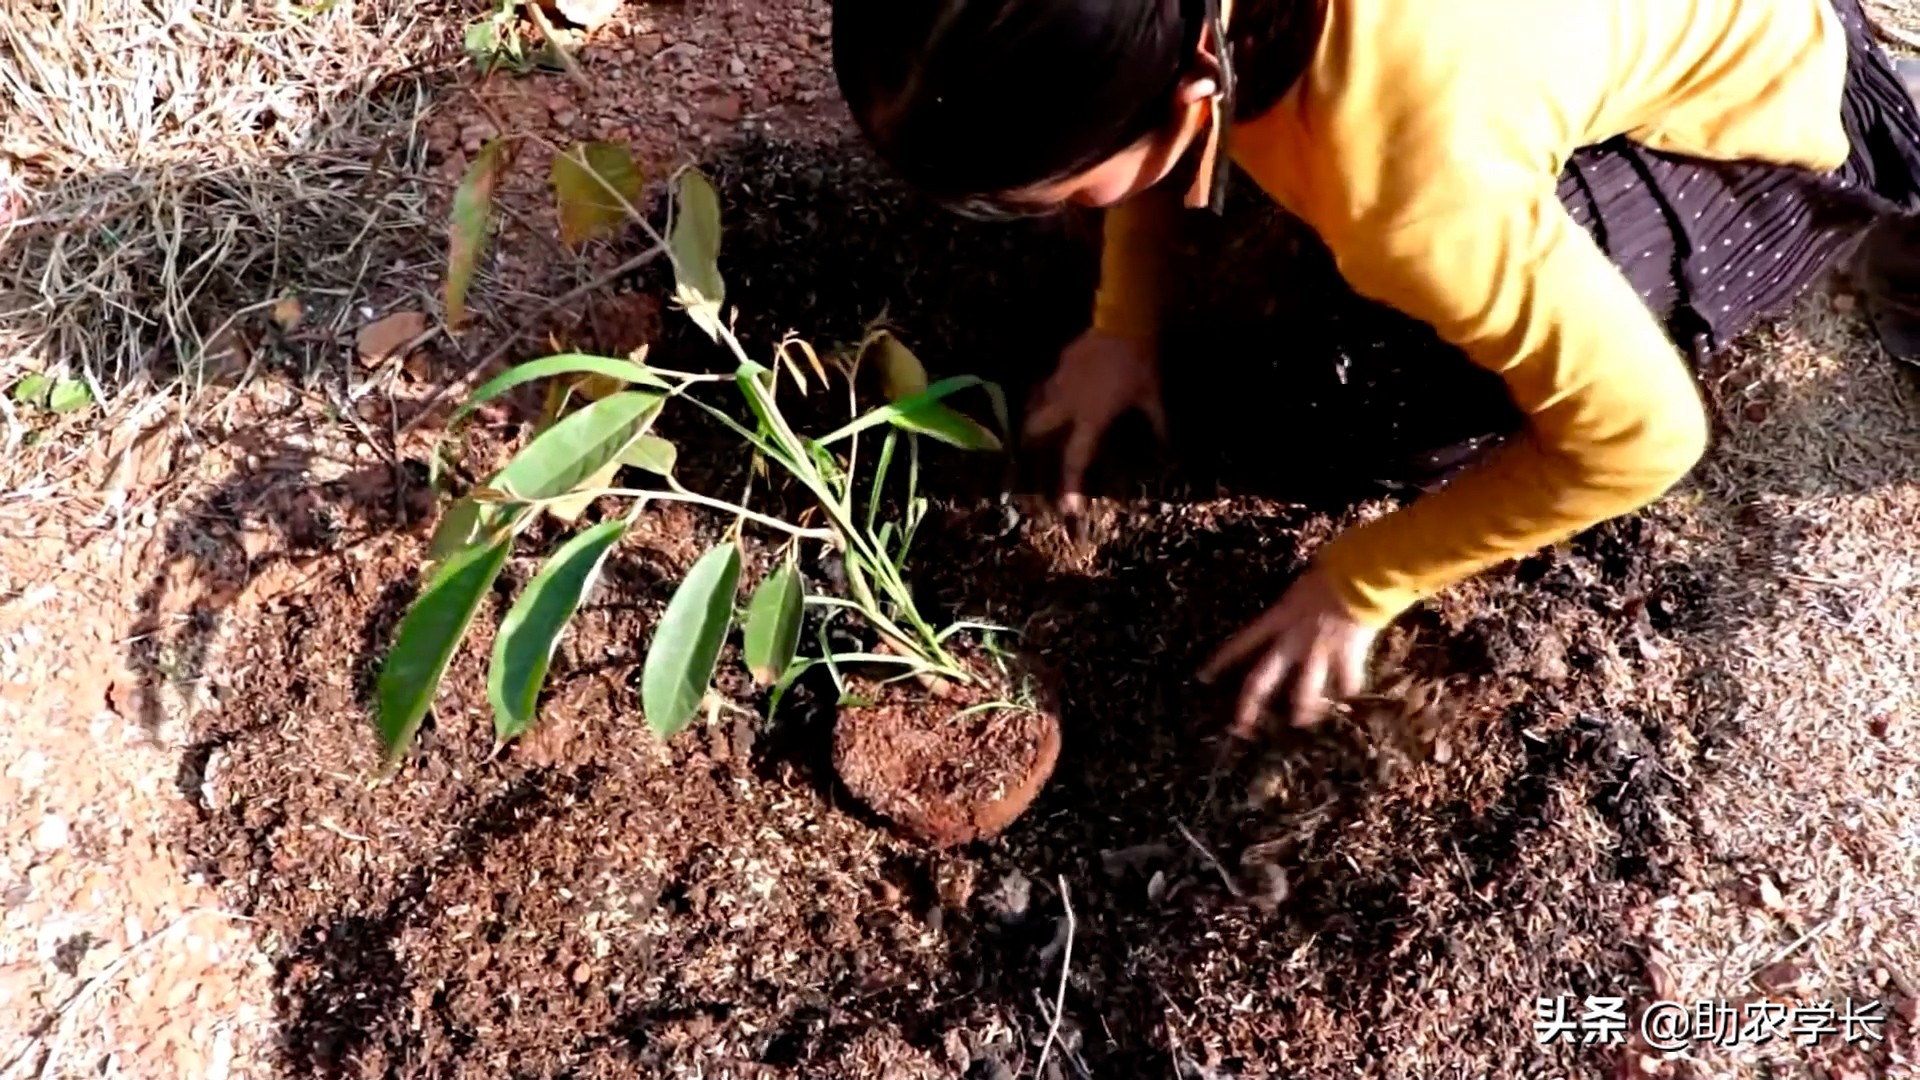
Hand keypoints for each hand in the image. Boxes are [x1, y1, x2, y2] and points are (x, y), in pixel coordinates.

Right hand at [1023, 330, 1166, 512]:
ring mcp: (1061, 379)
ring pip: (1038, 402)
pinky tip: (1064, 384)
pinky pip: (1052, 379)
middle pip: (1037, 428)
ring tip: (1041, 418)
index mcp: (1091, 418)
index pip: (1076, 459)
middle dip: (1032, 441)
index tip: (1066, 508)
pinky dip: (1055, 387)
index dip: (1071, 486)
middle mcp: (1068, 403)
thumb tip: (1168, 446)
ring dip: (1038, 413)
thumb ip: (1158, 423)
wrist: (1125, 319)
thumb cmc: (1140, 363)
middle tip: (1031, 450)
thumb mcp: (1152, 396)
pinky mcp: (1062, 360)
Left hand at [1198, 569, 1377, 733]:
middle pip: (1262, 679)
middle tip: (1240, 728)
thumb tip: (1292, 608)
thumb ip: (1292, 607)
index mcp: (1278, 618)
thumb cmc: (1330, 573)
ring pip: (1304, 693)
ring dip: (1302, 711)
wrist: (1358, 577)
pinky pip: (1346, 683)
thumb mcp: (1300, 589)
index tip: (1202, 677)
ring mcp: (1318, 652)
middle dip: (1249, 705)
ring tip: (1300, 722)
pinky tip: (1348, 697)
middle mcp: (1293, 641)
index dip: (1221, 661)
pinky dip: (1347, 690)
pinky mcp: (1346, 658)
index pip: (1242, 642)